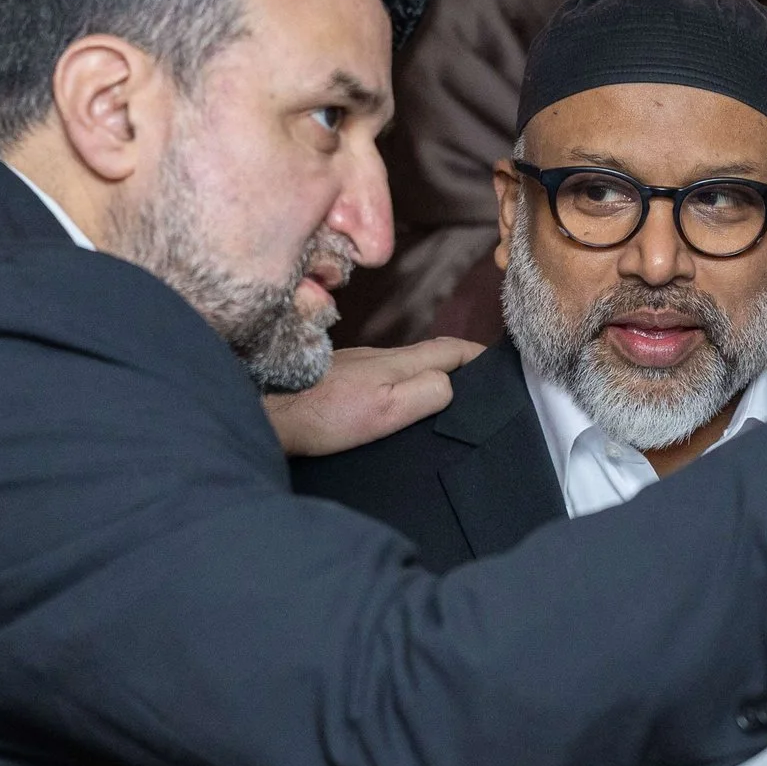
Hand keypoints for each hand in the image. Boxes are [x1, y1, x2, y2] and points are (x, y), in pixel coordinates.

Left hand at [263, 338, 482, 455]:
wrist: (268, 415)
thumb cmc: (324, 417)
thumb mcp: (385, 411)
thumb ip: (425, 393)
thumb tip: (452, 384)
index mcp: (396, 362)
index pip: (450, 348)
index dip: (478, 355)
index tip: (498, 367)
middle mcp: (378, 356)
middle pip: (429, 354)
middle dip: (457, 364)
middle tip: (478, 385)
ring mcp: (356, 365)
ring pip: (403, 365)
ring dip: (427, 374)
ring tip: (441, 398)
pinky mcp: (336, 378)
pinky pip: (380, 375)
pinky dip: (399, 383)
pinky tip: (393, 403)